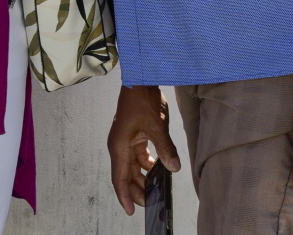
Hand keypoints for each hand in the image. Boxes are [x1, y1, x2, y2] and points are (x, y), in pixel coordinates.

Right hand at [107, 84, 180, 215]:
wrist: (140, 79)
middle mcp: (119, 146)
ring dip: (143, 178)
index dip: (125, 197)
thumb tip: (174, 169)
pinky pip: (138, 156)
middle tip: (151, 203)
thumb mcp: (156, 126)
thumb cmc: (142, 100)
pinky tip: (159, 169)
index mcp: (119, 146)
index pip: (119, 179)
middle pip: (126, 176)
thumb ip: (165, 149)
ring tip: (156, 189)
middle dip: (137, 190)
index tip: (131, 212)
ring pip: (133, 167)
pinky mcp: (133, 135)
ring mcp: (125, 141)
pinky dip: (147, 165)